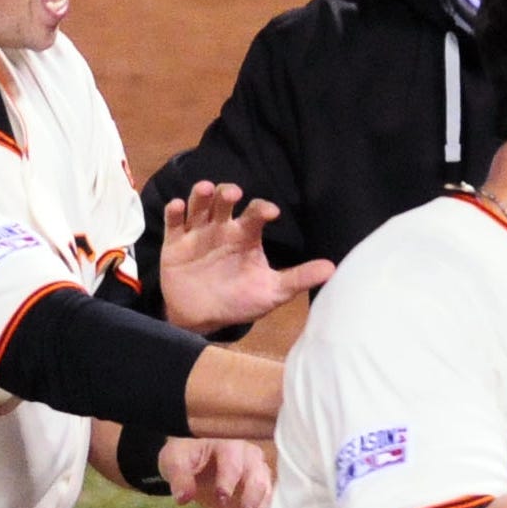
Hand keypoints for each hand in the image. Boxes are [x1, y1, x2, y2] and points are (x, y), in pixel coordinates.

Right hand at [155, 180, 333, 334]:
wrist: (202, 317)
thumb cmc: (240, 299)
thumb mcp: (271, 291)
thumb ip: (299, 278)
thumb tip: (333, 270)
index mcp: (245, 236)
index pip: (256, 214)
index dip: (262, 209)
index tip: (272, 212)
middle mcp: (222, 229)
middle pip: (224, 201)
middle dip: (226, 193)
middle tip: (233, 194)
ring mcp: (197, 234)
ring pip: (199, 206)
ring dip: (201, 195)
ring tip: (204, 190)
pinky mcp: (175, 243)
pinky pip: (174, 223)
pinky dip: (175, 212)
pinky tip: (178, 207)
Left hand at [161, 435, 274, 507]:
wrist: (196, 465)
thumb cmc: (188, 458)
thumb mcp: (175, 462)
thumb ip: (179, 478)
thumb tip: (183, 498)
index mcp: (228, 446)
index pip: (233, 463)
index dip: (229, 481)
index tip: (222, 500)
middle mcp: (249, 458)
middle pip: (257, 479)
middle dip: (250, 502)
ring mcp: (258, 474)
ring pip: (266, 494)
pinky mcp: (260, 491)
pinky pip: (265, 506)